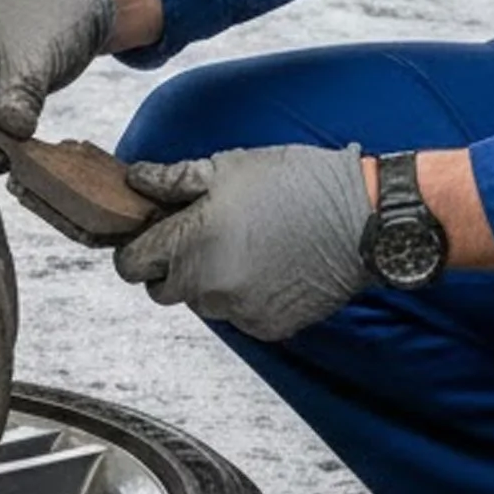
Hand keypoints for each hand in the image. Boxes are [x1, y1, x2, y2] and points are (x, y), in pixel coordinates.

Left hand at [112, 144, 371, 340]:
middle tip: (200, 235)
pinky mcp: (267, 327)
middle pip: (161, 289)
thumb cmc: (300, 184)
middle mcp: (210, 285)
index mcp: (193, 241)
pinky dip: (244, 295)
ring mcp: (238, 311)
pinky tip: (269, 264)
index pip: (131, 264)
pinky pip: (237, 314)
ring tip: (243, 244)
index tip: (151, 234)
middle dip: (171, 265)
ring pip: (201, 302)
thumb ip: (173, 180)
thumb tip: (136, 181)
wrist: (363, 219)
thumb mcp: (230, 166)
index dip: (137, 246)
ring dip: (209, 280)